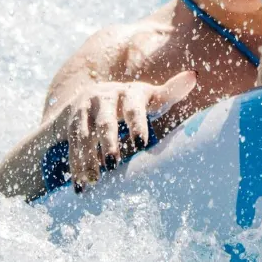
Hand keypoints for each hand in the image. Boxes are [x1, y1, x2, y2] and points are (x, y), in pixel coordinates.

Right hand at [44, 71, 197, 188]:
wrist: (91, 98)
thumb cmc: (131, 103)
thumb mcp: (149, 98)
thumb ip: (169, 92)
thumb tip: (192, 76)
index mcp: (128, 92)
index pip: (133, 107)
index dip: (137, 124)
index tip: (141, 144)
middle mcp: (102, 96)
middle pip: (105, 122)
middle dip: (109, 144)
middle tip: (114, 164)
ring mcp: (83, 109)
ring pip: (84, 136)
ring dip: (87, 159)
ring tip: (93, 181)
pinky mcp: (69, 122)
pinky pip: (71, 145)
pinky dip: (74, 165)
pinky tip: (80, 184)